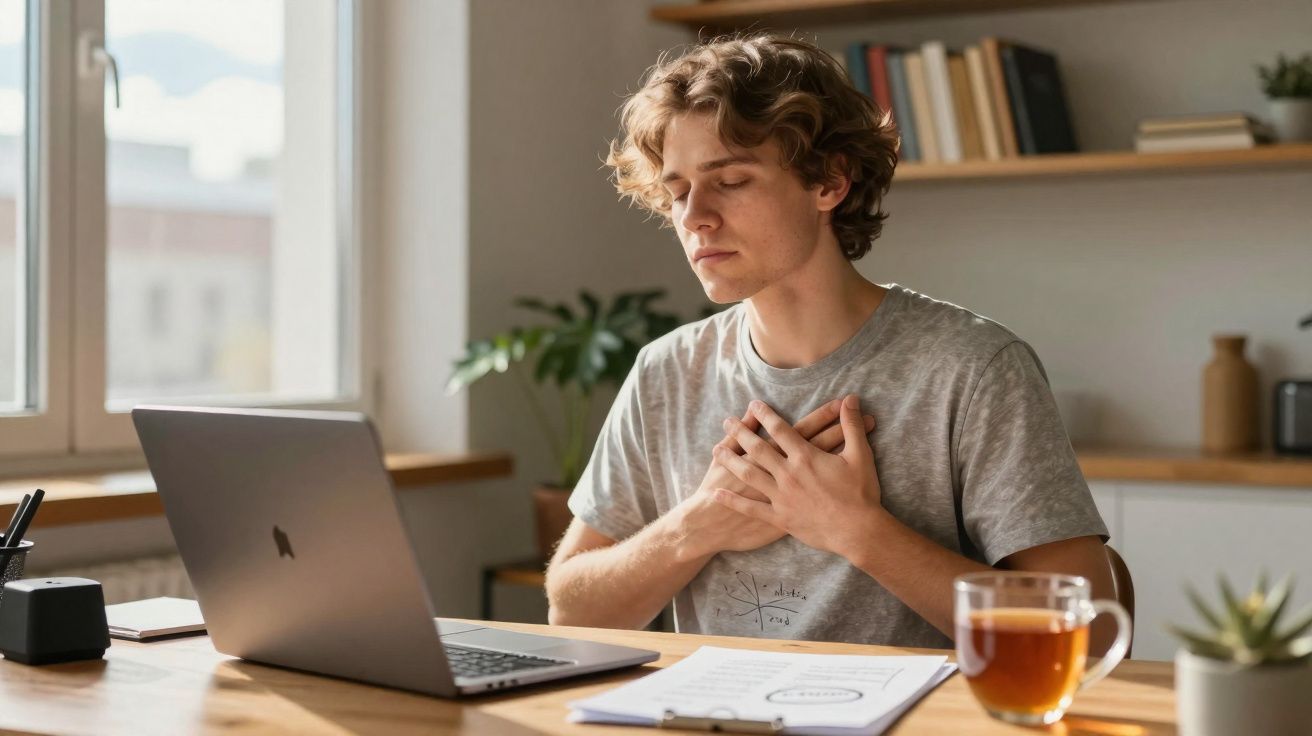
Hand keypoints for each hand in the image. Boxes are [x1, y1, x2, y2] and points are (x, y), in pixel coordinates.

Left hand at [712, 395, 883, 557]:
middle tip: (726, 421)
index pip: (780, 429)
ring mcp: (781, 496)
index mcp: (805, 457)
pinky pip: (751, 508)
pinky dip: (732, 500)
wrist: (858, 531)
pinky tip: (717, 493)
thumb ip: (852, 426)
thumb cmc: (861, 493)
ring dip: (730, 460)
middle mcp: (788, 474)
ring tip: (716, 449)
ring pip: (749, 474)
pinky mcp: (780, 518)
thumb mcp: (860, 455)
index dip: (765, 415)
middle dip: (740, 433)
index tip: (753, 405)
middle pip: (758, 449)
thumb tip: (852, 399)